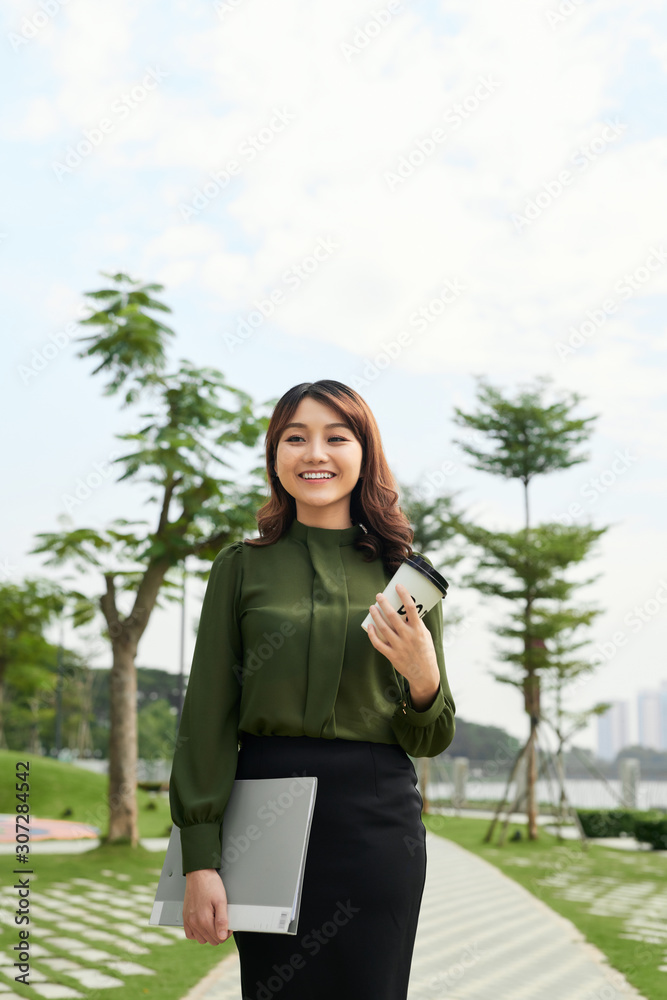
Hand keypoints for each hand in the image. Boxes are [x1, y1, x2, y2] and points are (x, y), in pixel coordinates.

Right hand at [183, 868, 231, 944]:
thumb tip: (223, 936)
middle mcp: (194, 922)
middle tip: (223, 921)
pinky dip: (197, 933)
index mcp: (204, 919)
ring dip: (208, 934)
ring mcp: (188, 920)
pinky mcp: (185, 917)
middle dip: (219, 934)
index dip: (227, 933)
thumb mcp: (221, 900)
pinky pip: (190, 934)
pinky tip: (203, 925)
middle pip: (210, 940)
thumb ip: (222, 920)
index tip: (229, 924)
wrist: (198, 873)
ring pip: (201, 939)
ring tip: (214, 922)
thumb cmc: (210, 884)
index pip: (219, 938)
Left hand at [367, 583, 439, 698]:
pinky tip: (369, 625)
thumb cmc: (426, 652)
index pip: (411, 608)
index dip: (404, 595)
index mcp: (418, 630)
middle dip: (384, 603)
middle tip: (378, 595)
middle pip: (393, 616)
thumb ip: (417, 624)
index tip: (398, 586)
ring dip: (375, 616)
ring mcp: (399, 646)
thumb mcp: (426, 635)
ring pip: (383, 628)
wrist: (424, 674)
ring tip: (371, 607)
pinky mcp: (392, 655)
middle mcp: (408, 637)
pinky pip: (378, 643)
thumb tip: (407, 609)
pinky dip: (371, 634)